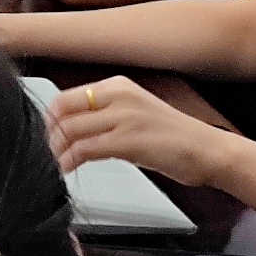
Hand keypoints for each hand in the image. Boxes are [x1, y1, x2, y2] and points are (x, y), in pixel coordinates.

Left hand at [43, 75, 231, 193]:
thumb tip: (73, 128)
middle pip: (63, 111)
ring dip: (56, 150)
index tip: (47, 136)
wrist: (209, 151)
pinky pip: (85, 149)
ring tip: (54, 164)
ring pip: (70, 130)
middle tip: (46, 152)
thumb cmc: (176, 138)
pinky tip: (67, 169)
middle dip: (49, 135)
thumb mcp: (136, 113)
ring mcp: (124, 117)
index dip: (51, 119)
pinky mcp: (128, 141)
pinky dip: (69, 161)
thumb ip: (107, 114)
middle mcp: (119, 96)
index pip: (67, 96)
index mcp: (119, 86)